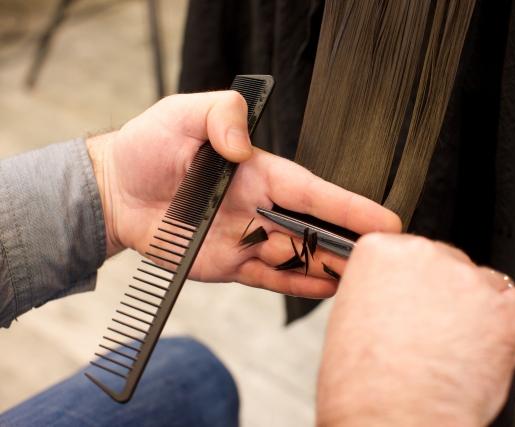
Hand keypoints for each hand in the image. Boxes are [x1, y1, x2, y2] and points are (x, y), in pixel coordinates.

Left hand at [86, 91, 400, 297]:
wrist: (116, 190)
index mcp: (262, 172)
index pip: (315, 192)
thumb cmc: (150, 146)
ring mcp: (248, 238)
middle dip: (349, 244)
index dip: (351, 207)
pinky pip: (269, 279)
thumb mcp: (185, 112)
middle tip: (384, 261)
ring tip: (361, 283)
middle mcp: (262, 207)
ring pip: (298, 258)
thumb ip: (222, 114)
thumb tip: (243, 147)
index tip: (386, 220)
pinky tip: (324, 290)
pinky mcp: (230, 263)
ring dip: (329, 269)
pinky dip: (296, 286)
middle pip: (315, 229)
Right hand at [316, 234, 514, 425]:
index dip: (413, 281)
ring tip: (466, 341)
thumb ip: (379, 294)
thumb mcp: (349, 319)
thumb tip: (398, 301)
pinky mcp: (506, 315)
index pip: (407, 250)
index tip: (414, 295)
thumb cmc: (363, 384)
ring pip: (485, 283)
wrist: (393, 419)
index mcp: (383, 253)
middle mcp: (427, 257)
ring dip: (480, 306)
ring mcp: (470, 283)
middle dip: (446, 292)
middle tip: (435, 328)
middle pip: (449, 263)